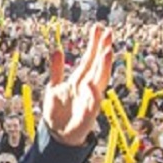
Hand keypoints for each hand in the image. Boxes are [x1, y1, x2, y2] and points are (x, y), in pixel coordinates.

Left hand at [42, 25, 113, 145]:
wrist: (56, 135)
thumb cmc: (58, 112)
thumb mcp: (54, 87)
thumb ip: (56, 70)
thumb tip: (57, 50)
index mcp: (79, 80)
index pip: (89, 59)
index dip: (93, 44)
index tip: (98, 28)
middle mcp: (88, 88)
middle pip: (97, 65)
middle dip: (102, 49)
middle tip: (108, 33)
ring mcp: (89, 100)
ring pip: (100, 80)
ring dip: (104, 67)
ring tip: (108, 52)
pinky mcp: (88, 115)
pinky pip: (92, 104)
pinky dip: (93, 95)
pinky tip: (92, 84)